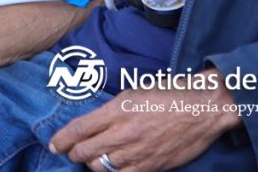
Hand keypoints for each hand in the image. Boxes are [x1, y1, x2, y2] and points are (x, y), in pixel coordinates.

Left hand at [49, 70, 240, 170]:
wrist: (203, 108)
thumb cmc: (169, 94)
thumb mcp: (133, 93)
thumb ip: (111, 110)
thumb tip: (92, 124)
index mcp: (117, 110)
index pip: (78, 129)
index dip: (62, 139)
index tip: (54, 144)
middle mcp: (124, 133)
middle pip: (85, 152)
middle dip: (74, 153)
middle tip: (73, 151)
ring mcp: (137, 153)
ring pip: (100, 167)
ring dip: (93, 163)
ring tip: (94, 157)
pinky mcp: (151, 166)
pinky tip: (113, 167)